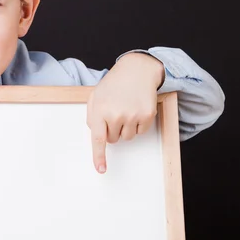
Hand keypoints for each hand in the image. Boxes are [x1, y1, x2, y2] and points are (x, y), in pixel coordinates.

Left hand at [87, 53, 164, 173]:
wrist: (137, 70)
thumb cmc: (114, 84)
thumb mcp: (95, 96)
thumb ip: (92, 116)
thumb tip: (96, 135)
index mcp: (100, 110)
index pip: (98, 139)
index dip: (99, 156)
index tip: (101, 169)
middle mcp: (116, 114)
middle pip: (113, 140)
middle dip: (113, 131)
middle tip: (115, 113)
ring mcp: (132, 115)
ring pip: (127, 138)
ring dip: (125, 128)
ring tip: (126, 109)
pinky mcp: (147, 116)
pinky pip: (140, 132)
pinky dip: (138, 125)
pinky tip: (136, 109)